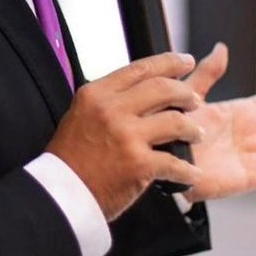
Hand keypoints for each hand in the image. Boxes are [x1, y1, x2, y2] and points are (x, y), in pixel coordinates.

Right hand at [47, 52, 204, 220]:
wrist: (59, 195)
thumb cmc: (71, 157)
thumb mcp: (82, 113)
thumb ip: (110, 98)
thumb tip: (142, 86)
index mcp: (97, 93)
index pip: (141, 68)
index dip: (169, 62)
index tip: (185, 61)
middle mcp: (112, 109)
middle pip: (163, 88)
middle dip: (187, 93)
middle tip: (196, 101)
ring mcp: (126, 136)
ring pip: (175, 121)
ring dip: (192, 128)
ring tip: (196, 133)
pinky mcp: (138, 164)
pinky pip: (175, 162)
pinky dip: (188, 170)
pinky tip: (192, 172)